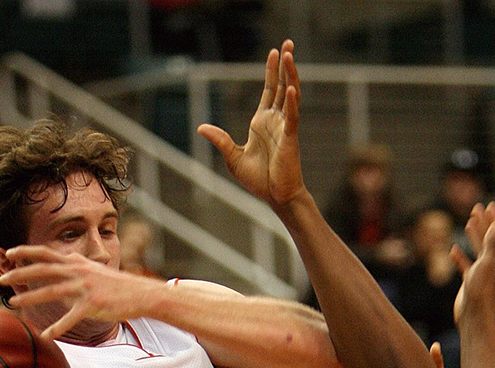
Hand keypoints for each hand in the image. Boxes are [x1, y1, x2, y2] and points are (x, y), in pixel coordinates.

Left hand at [0, 245, 155, 338]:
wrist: (141, 294)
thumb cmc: (117, 284)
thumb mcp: (95, 269)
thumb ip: (77, 266)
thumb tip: (64, 264)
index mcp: (77, 263)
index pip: (46, 253)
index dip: (26, 251)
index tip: (9, 252)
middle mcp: (78, 272)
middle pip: (43, 269)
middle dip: (20, 272)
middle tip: (0, 278)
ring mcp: (84, 288)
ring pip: (51, 291)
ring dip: (29, 297)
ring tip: (12, 302)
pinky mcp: (92, 305)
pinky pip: (69, 318)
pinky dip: (57, 328)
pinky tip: (45, 336)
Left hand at [197, 40, 305, 208]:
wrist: (275, 197)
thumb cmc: (259, 180)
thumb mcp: (233, 158)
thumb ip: (221, 140)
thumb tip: (201, 128)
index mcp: (262, 123)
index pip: (269, 91)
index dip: (271, 72)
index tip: (274, 53)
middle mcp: (275, 121)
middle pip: (281, 86)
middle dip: (284, 65)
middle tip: (287, 43)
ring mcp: (284, 128)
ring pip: (290, 96)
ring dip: (290, 76)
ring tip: (289, 55)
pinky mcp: (290, 139)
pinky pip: (292, 118)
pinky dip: (292, 103)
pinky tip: (291, 89)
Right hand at [452, 201, 494, 326]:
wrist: (473, 315)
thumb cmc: (482, 291)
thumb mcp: (487, 264)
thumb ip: (491, 245)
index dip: (494, 219)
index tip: (489, 205)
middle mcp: (494, 264)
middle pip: (490, 239)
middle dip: (484, 223)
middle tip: (477, 208)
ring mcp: (482, 273)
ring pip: (478, 249)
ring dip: (474, 235)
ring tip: (468, 222)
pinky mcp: (471, 281)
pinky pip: (466, 264)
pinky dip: (461, 256)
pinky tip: (453, 250)